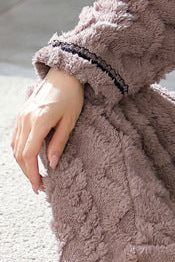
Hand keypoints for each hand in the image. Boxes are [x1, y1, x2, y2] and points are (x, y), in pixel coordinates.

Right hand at [11, 67, 83, 192]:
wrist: (64, 74)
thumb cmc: (72, 96)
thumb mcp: (70, 120)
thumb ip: (59, 142)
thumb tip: (51, 164)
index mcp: (38, 121)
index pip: (28, 155)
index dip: (32, 173)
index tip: (40, 186)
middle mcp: (25, 119)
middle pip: (19, 154)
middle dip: (27, 172)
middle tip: (38, 186)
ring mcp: (21, 116)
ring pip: (15, 147)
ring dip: (23, 163)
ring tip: (34, 175)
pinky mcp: (21, 114)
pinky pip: (16, 137)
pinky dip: (20, 152)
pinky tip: (29, 159)